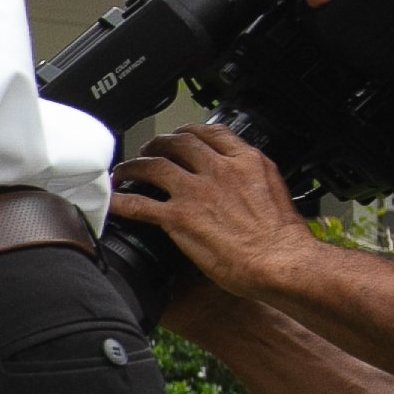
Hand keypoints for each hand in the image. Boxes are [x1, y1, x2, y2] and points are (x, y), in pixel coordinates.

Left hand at [109, 122, 315, 299]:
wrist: (281, 260)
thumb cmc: (282, 238)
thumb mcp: (274, 192)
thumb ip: (251, 181)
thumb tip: (240, 186)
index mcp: (246, 162)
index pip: (212, 133)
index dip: (190, 132)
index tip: (181, 137)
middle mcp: (219, 170)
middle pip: (179, 143)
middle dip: (158, 144)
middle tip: (148, 151)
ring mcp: (197, 191)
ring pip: (154, 165)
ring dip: (133, 167)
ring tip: (124, 172)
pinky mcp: (180, 217)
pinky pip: (140, 205)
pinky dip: (120, 201)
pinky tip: (111, 202)